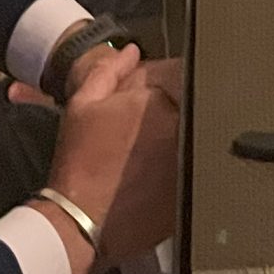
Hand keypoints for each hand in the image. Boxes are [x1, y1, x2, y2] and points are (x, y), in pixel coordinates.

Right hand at [47, 49, 182, 267]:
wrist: (80, 220)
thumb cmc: (79, 162)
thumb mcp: (82, 105)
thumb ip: (109, 71)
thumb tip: (131, 52)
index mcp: (158, 103)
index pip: (178, 72)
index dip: (164, 77)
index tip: (152, 90)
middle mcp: (181, 129)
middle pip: (190, 102)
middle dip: (175, 104)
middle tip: (149, 121)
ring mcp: (189, 160)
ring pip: (195, 132)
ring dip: (179, 132)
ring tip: (151, 147)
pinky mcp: (190, 190)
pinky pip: (194, 165)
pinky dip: (183, 162)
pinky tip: (156, 171)